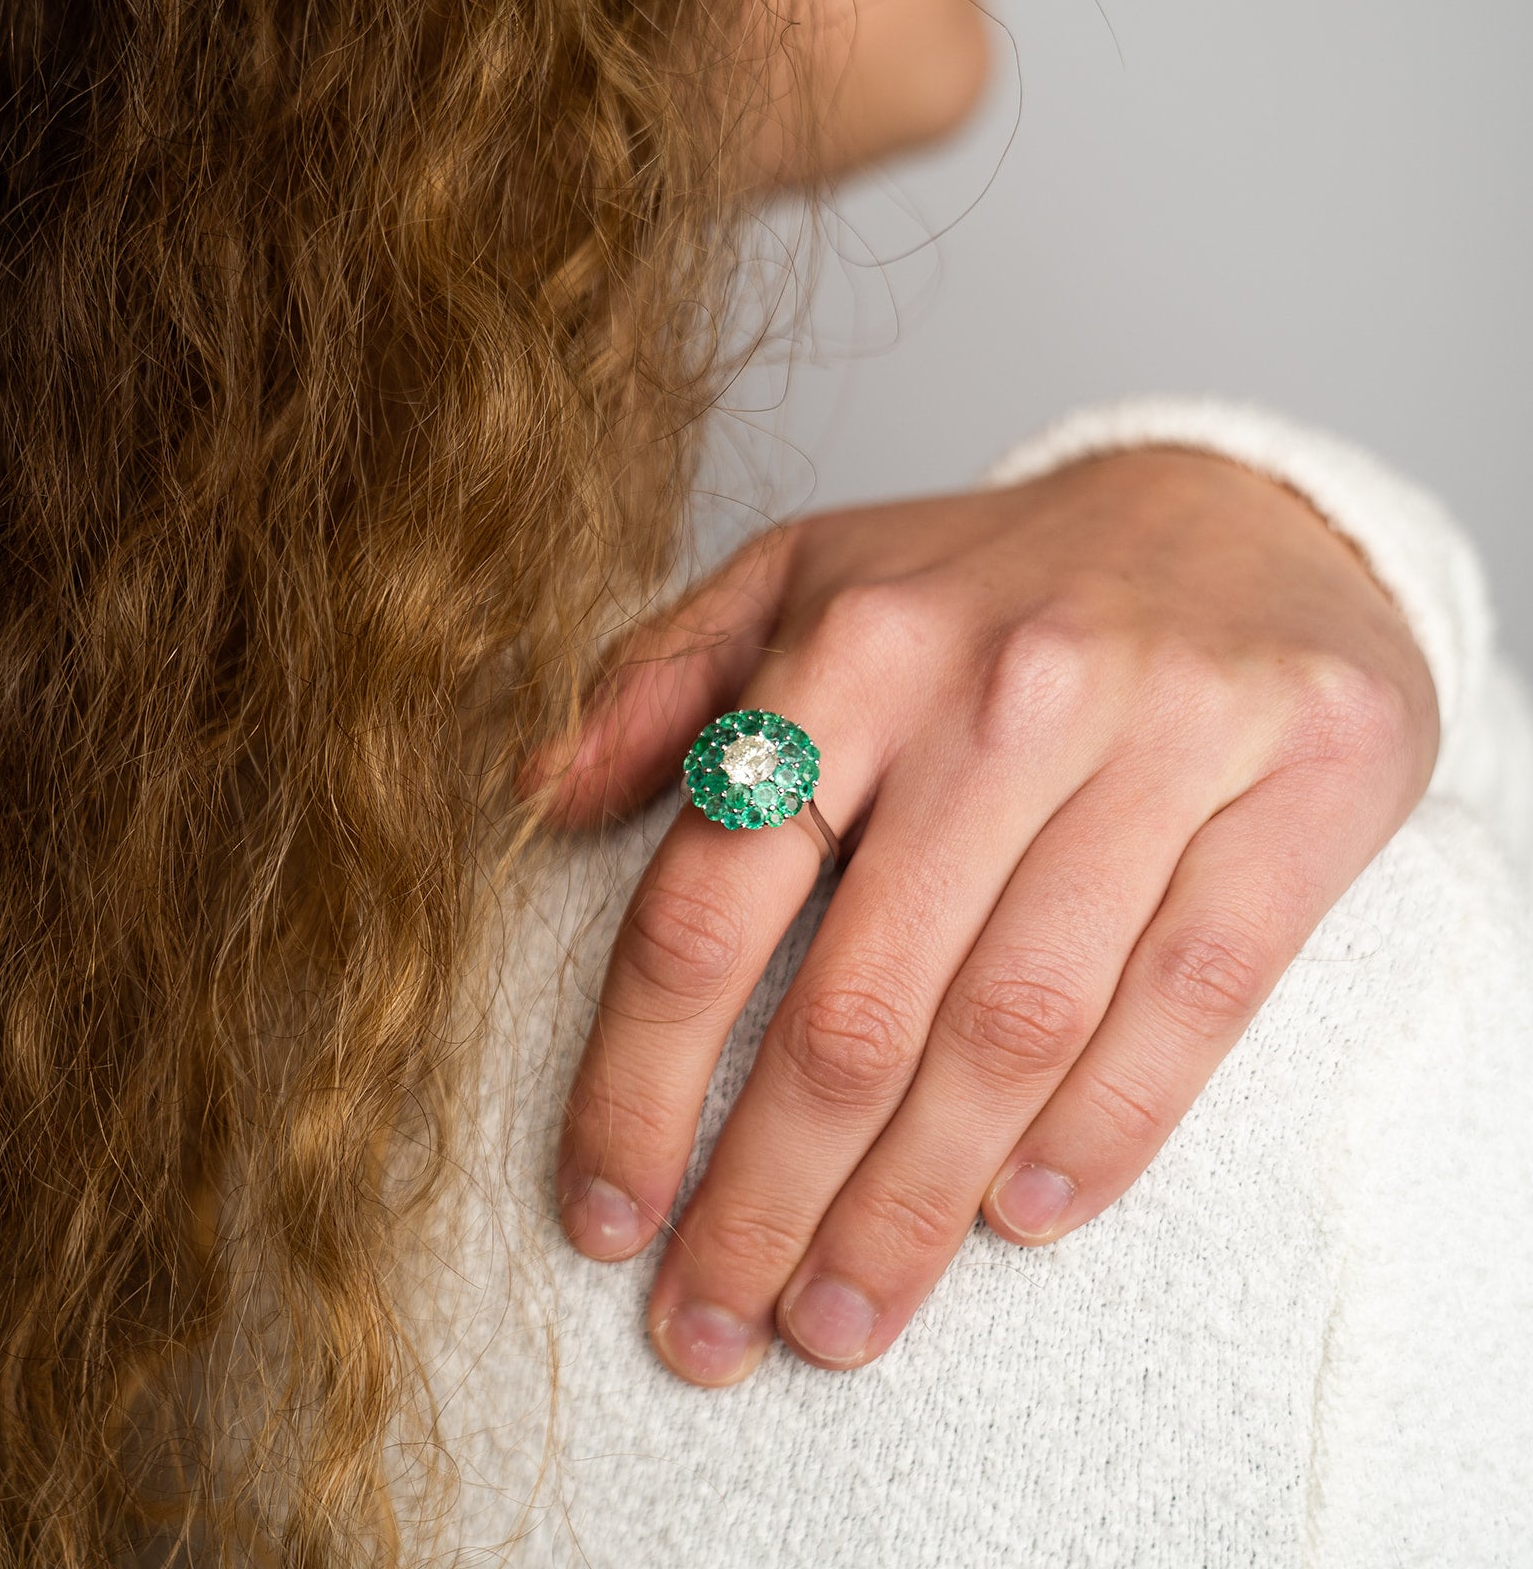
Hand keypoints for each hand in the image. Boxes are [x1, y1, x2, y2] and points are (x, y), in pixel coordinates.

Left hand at [524, 447, 1438, 1385]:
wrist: (1243, 513)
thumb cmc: (992, 580)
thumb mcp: (809, 578)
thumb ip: (665, 679)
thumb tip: (539, 794)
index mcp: (853, 644)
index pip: (706, 903)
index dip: (635, 1082)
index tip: (602, 1214)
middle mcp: (999, 693)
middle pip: (854, 1009)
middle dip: (765, 1197)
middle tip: (712, 1326)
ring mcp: (1160, 740)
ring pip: (1012, 1033)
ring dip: (912, 1209)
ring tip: (841, 1319)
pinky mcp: (1301, 792)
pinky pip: (1184, 1006)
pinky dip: (1099, 1133)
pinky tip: (1016, 1218)